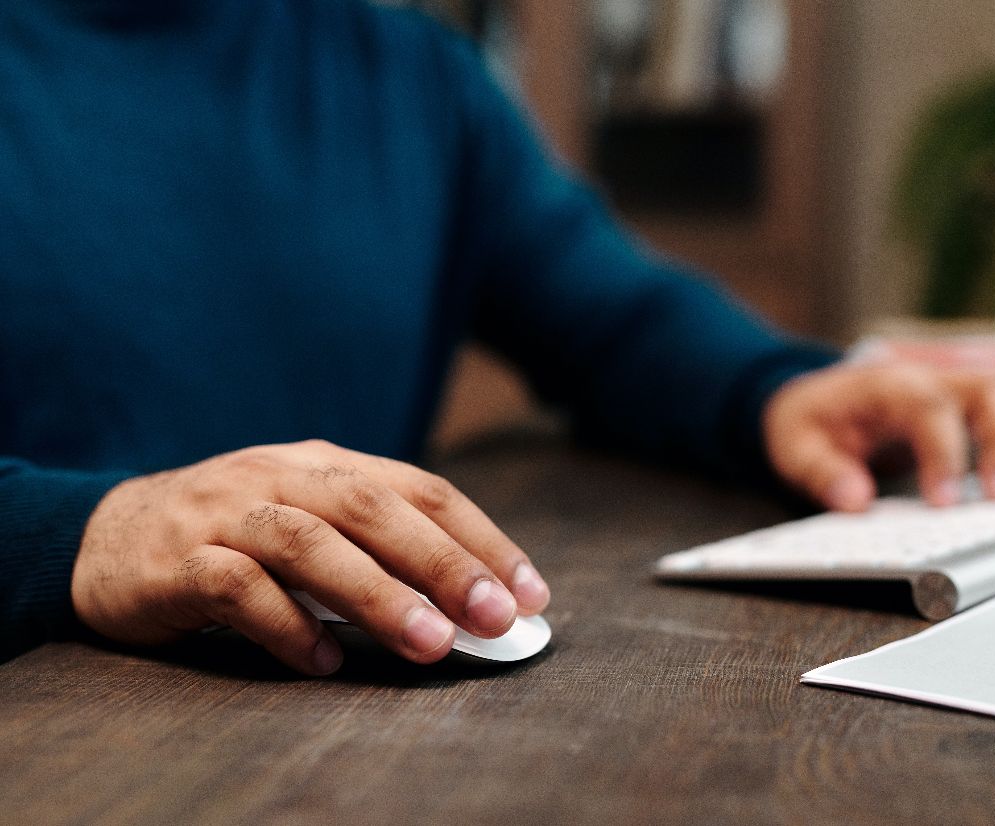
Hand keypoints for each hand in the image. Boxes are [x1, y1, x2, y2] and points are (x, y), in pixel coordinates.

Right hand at [72, 440, 549, 674]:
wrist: (105, 536)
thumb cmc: (235, 536)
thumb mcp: (310, 521)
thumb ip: (376, 551)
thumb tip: (469, 609)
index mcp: (325, 463)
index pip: (420, 490)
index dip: (481, 538)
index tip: (530, 594)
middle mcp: (280, 475)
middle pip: (372, 509)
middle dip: (442, 562)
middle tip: (495, 617)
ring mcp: (226, 513)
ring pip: (310, 544)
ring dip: (376, 594)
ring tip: (428, 644)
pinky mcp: (176, 560)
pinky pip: (236, 588)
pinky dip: (285, 625)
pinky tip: (322, 662)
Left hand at [762, 362, 994, 511]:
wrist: (819, 396)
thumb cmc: (813, 421)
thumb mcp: (795, 446)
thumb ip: (821, 472)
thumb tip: (854, 500)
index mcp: (887, 385)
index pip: (928, 408)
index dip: (944, 454)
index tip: (946, 503)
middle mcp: (932, 378)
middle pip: (989, 391)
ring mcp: (959, 387)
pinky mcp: (975, 405)